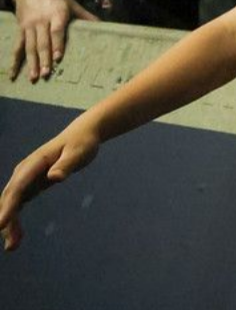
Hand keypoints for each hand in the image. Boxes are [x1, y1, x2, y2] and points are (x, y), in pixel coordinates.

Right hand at [0, 119, 101, 251]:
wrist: (82, 135)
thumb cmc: (82, 143)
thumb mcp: (79, 152)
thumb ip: (67, 165)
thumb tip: (54, 177)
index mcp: (34, 164)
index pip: (18, 188)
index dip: (8, 207)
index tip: (0, 224)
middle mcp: (24, 171)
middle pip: (11, 199)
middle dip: (7, 221)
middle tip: (12, 245)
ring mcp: (25, 178)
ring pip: (12, 203)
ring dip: (10, 224)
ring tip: (13, 246)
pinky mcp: (31, 184)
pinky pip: (19, 203)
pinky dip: (15, 218)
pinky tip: (16, 235)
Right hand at [8, 0, 96, 82]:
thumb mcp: (72, 2)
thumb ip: (85, 15)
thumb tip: (102, 25)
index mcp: (56, 14)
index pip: (56, 31)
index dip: (57, 44)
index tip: (58, 58)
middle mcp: (41, 21)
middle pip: (42, 42)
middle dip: (44, 59)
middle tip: (46, 73)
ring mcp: (29, 26)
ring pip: (30, 47)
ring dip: (31, 63)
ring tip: (34, 77)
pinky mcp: (20, 29)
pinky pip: (17, 46)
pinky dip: (15, 61)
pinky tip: (13, 73)